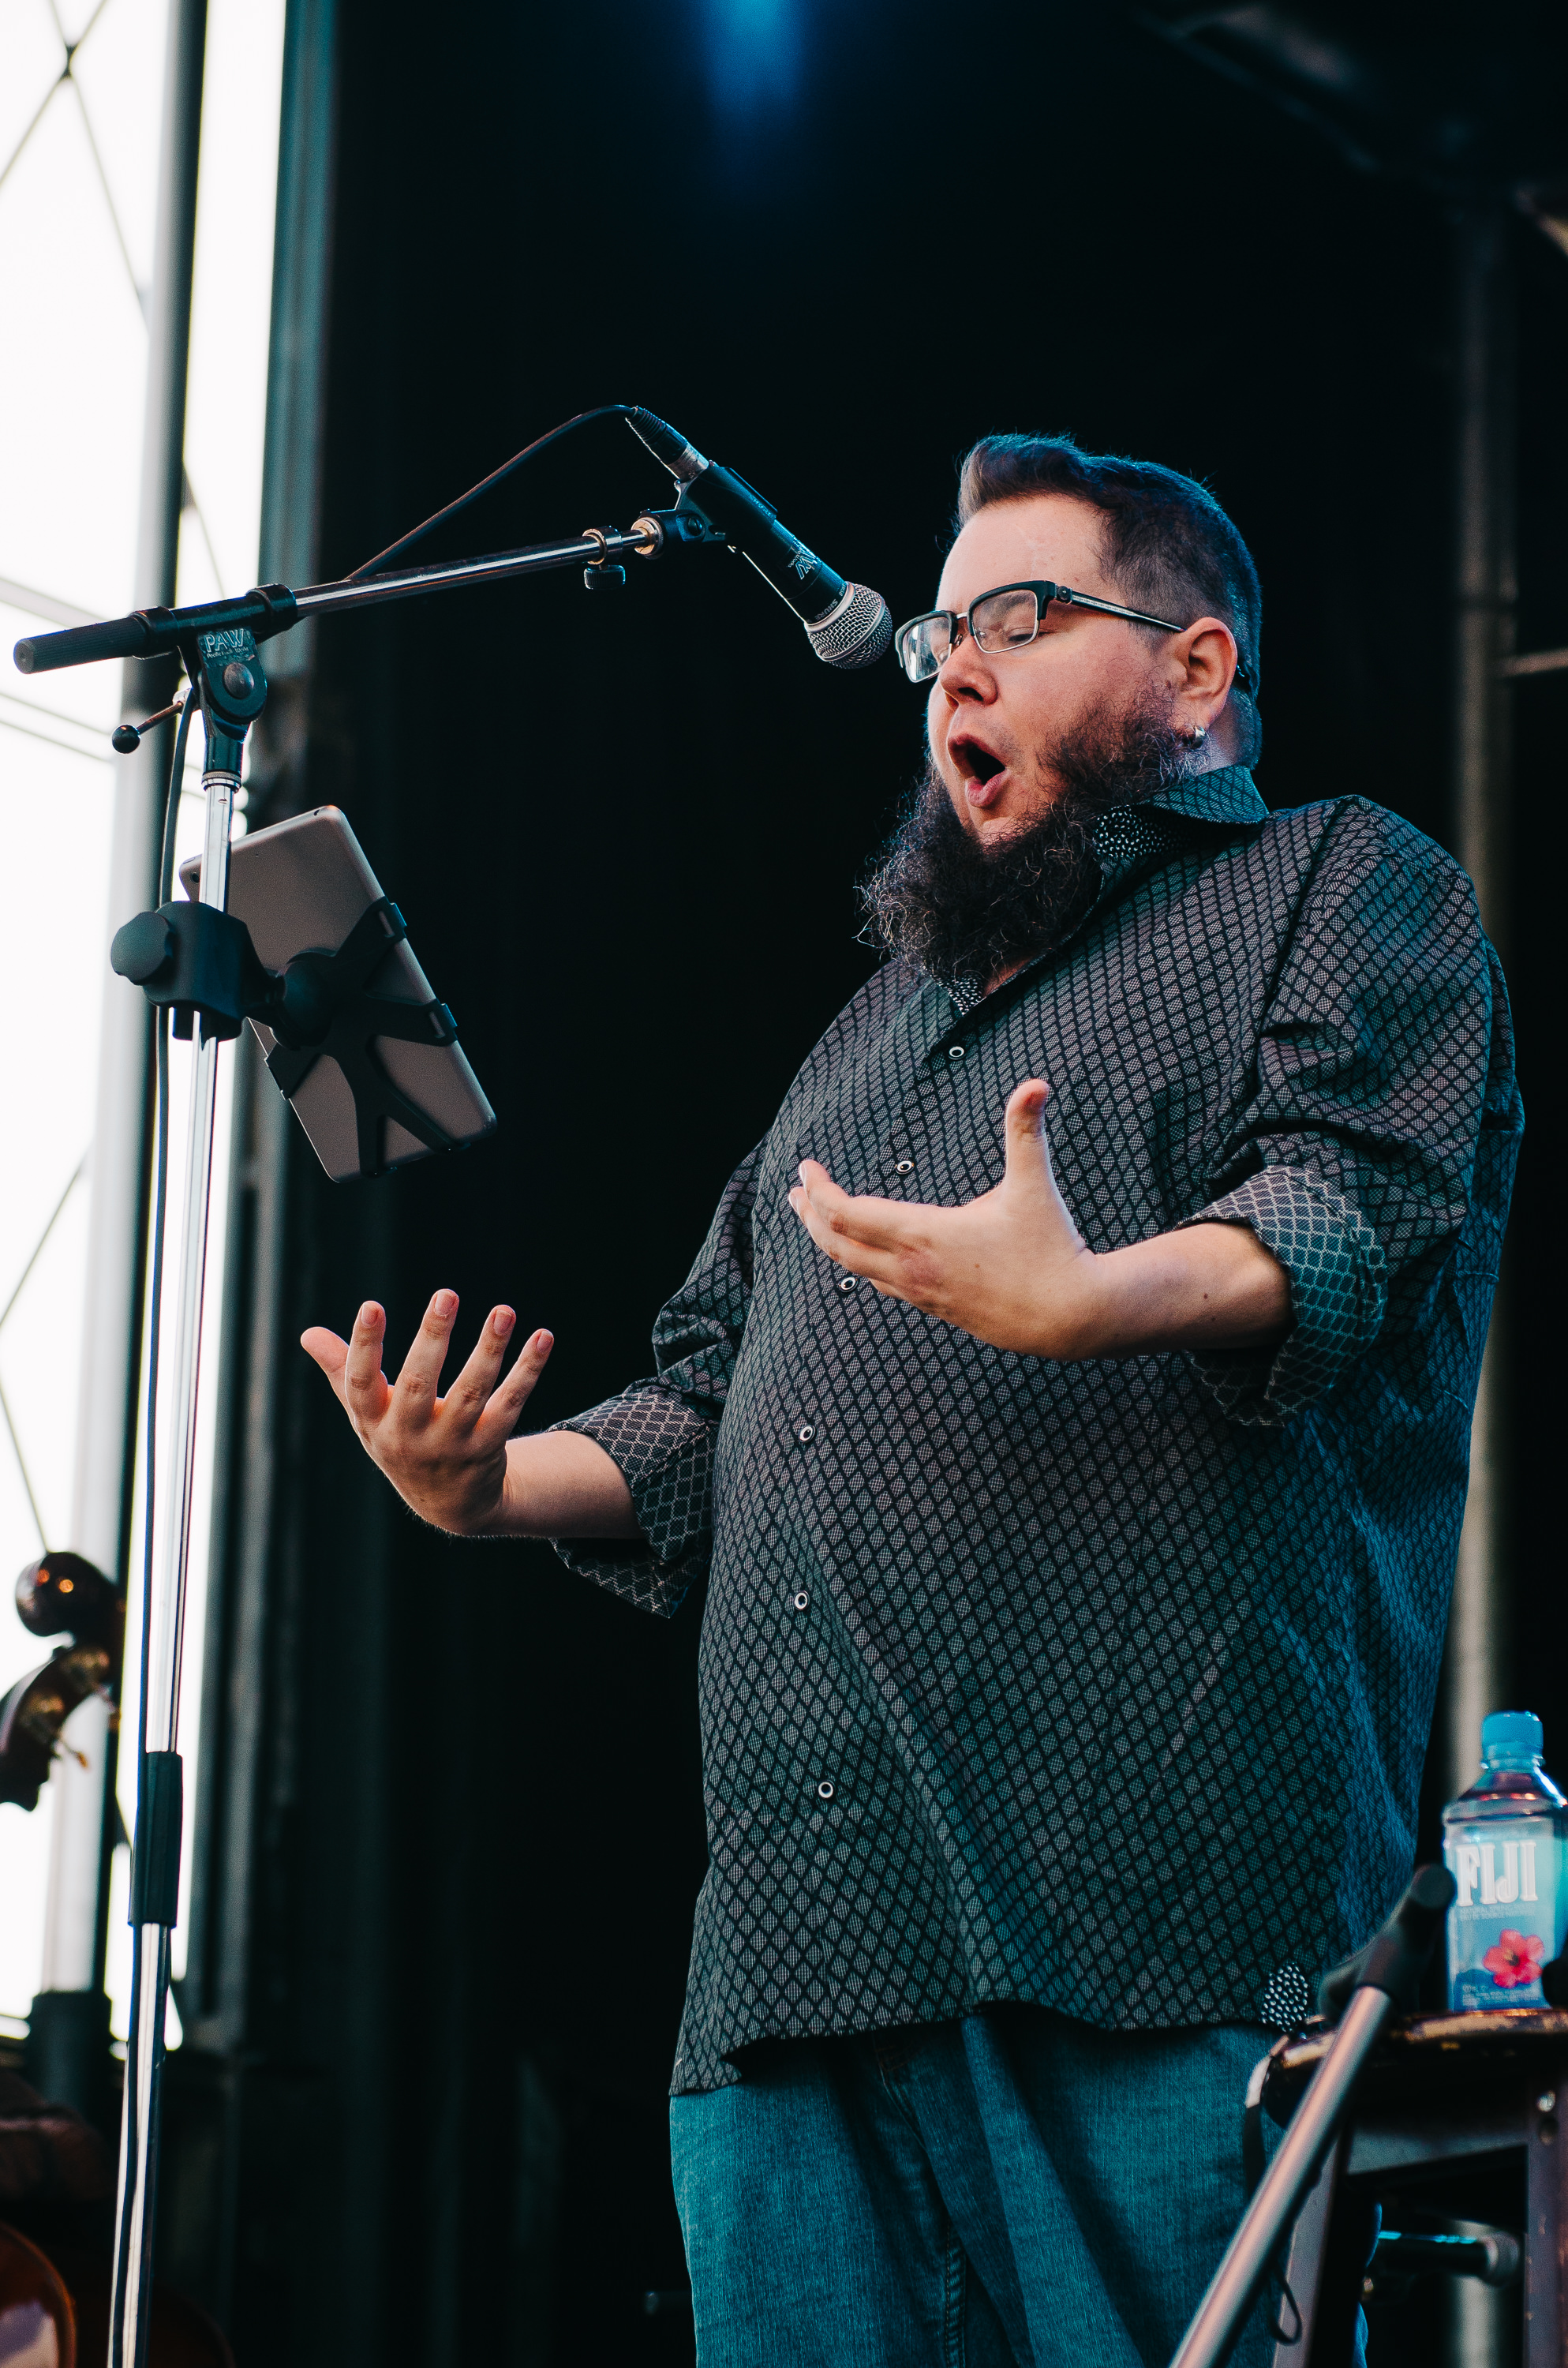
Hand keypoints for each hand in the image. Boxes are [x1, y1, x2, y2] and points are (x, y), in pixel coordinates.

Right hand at [301, 1291, 553, 1532]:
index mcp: (373, 1422)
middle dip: (432, 1338)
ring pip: (473, 1393)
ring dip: (489, 1349)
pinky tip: (543, 1338)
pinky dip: (528, 1371)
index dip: (365, 1346)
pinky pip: (511, 1405)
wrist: (448, 1505)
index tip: (371, 1305)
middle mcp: (409, 1436)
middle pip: (419, 1384)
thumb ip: (342, 1371)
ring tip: (503, 1311)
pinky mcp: (488, 1447)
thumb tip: (307, 1333)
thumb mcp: (366, 1416)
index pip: (362, 1383)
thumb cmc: (400, 1442)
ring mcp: (452, 1444)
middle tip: (445, 1294)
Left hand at [788, 1079, 1289, 1358]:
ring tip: (818, 1219)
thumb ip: (1026, 1131)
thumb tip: (1037, 1082)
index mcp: (925, 1233)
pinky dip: (861, 1263)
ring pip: (856, 1269)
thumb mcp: (1034, 1184)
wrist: (1070, 1318)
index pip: (847, 1212)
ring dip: (831, 1241)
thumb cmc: (1052, 1247)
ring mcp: (922, 1293)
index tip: (805, 1167)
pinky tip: (865, 1253)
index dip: (818, 1189)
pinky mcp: (936, 1309)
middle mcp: (913, 1267)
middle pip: (837, 1244)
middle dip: (810, 1216)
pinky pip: (883, 1285)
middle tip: (794, 1194)